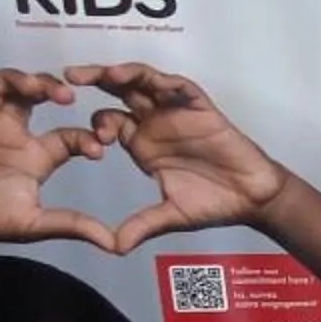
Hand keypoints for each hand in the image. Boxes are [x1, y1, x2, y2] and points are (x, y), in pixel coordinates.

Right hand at [0, 70, 113, 253]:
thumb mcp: (36, 223)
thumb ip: (74, 226)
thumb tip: (117, 246)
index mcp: (37, 155)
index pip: (70, 135)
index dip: (87, 137)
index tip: (99, 148)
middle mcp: (14, 133)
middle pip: (40, 95)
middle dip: (54, 88)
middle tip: (68, 96)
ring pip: (9, 84)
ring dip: (23, 80)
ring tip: (36, 89)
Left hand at [70, 62, 289, 255]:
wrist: (253, 198)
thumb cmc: (214, 203)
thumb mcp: (169, 216)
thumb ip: (141, 226)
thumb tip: (114, 248)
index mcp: (142, 143)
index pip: (108, 120)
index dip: (96, 124)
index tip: (94, 140)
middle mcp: (155, 122)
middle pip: (118, 91)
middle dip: (93, 80)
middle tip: (67, 78)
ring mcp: (176, 112)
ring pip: (143, 81)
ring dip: (122, 74)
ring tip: (102, 74)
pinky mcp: (200, 107)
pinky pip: (178, 86)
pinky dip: (160, 80)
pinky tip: (143, 80)